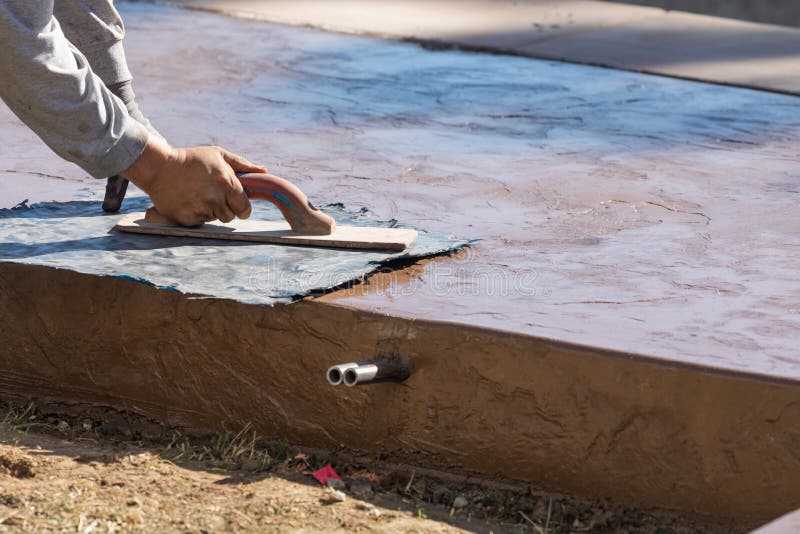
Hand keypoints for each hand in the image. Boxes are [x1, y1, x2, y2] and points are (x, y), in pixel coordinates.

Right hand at [122, 138, 266, 225]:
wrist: (158, 167)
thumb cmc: (192, 159)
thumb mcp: (218, 155)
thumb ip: (243, 165)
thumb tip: (263, 171)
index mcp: (227, 183)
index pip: (245, 208)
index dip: (242, 208)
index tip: (237, 205)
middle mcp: (215, 198)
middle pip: (230, 216)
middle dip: (225, 208)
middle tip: (213, 196)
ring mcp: (201, 210)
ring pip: (215, 219)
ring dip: (210, 211)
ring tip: (198, 195)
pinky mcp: (187, 219)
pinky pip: (200, 223)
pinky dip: (196, 215)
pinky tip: (188, 201)